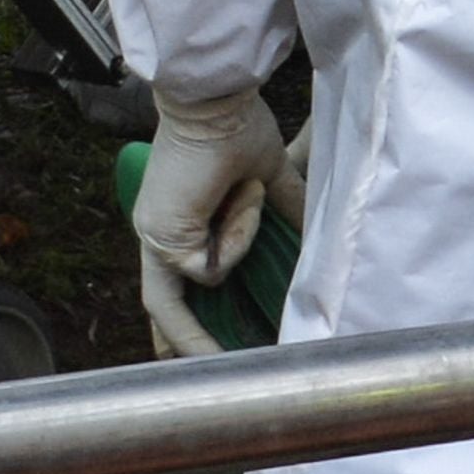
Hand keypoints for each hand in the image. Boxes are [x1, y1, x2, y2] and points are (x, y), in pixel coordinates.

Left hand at [130, 86, 300, 357]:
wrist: (216, 101)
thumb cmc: (234, 125)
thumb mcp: (268, 175)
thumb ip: (288, 207)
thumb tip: (318, 232)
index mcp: (177, 219)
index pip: (173, 282)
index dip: (183, 320)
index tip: (202, 351)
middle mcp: (158, 232)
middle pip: (160, 305)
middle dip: (180, 346)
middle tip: (212, 372)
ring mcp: (155, 236)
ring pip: (186, 293)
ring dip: (212, 304)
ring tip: (225, 354)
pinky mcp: (163, 237)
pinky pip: (211, 266)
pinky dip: (238, 236)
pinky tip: (245, 195)